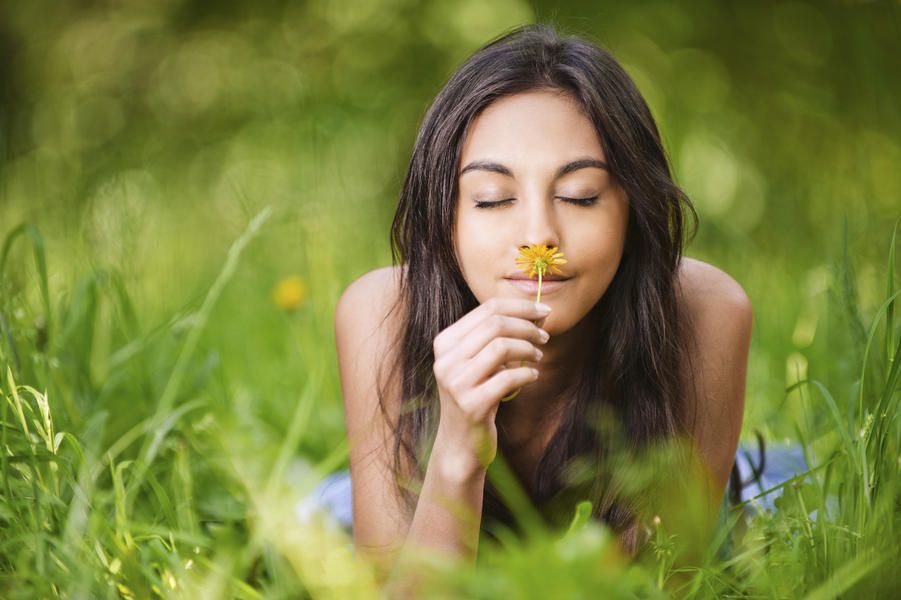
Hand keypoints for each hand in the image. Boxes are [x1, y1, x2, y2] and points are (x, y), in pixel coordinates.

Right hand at [431, 298, 550, 475]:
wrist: (460, 443)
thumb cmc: (475, 396)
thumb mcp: (478, 362)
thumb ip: (498, 337)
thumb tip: (537, 312)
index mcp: (445, 342)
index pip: (487, 309)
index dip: (521, 306)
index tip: (544, 311)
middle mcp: (446, 360)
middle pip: (496, 324)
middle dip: (528, 326)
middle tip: (545, 337)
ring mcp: (456, 383)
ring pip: (502, 347)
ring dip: (528, 349)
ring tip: (538, 357)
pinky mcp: (471, 405)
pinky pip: (508, 378)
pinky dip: (527, 373)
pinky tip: (532, 376)